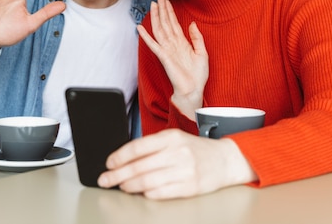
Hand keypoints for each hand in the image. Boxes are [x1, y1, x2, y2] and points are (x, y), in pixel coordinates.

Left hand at [97, 129, 256, 199]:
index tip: (109, 163)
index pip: (138, 147)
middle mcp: (177, 153)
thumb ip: (153, 146)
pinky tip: (141, 192)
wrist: (226, 160)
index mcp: (171, 137)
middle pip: (139, 166)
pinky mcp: (190, 187)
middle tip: (105, 179)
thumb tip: (124, 158)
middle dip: (118, 174)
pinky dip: (147, 193)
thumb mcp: (175, 139)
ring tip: (122, 186)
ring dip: (130, 185)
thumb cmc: (196, 149)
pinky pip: (161, 192)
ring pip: (148, 181)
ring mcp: (184, 171)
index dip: (119, 156)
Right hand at [137, 0, 208, 118]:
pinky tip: (140, 28)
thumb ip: (197, 38)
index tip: (167, 0)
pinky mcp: (164, 57)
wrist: (194, 90)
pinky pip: (153, 44)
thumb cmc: (198, 75)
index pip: (174, 23)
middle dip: (162, 10)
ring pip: (159, 30)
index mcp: (182, 43)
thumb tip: (192, 24)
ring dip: (156, 17)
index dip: (170, 11)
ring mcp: (167, 50)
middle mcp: (173, 44)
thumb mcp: (202, 53)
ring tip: (153, 5)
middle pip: (166, 23)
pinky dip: (146, 36)